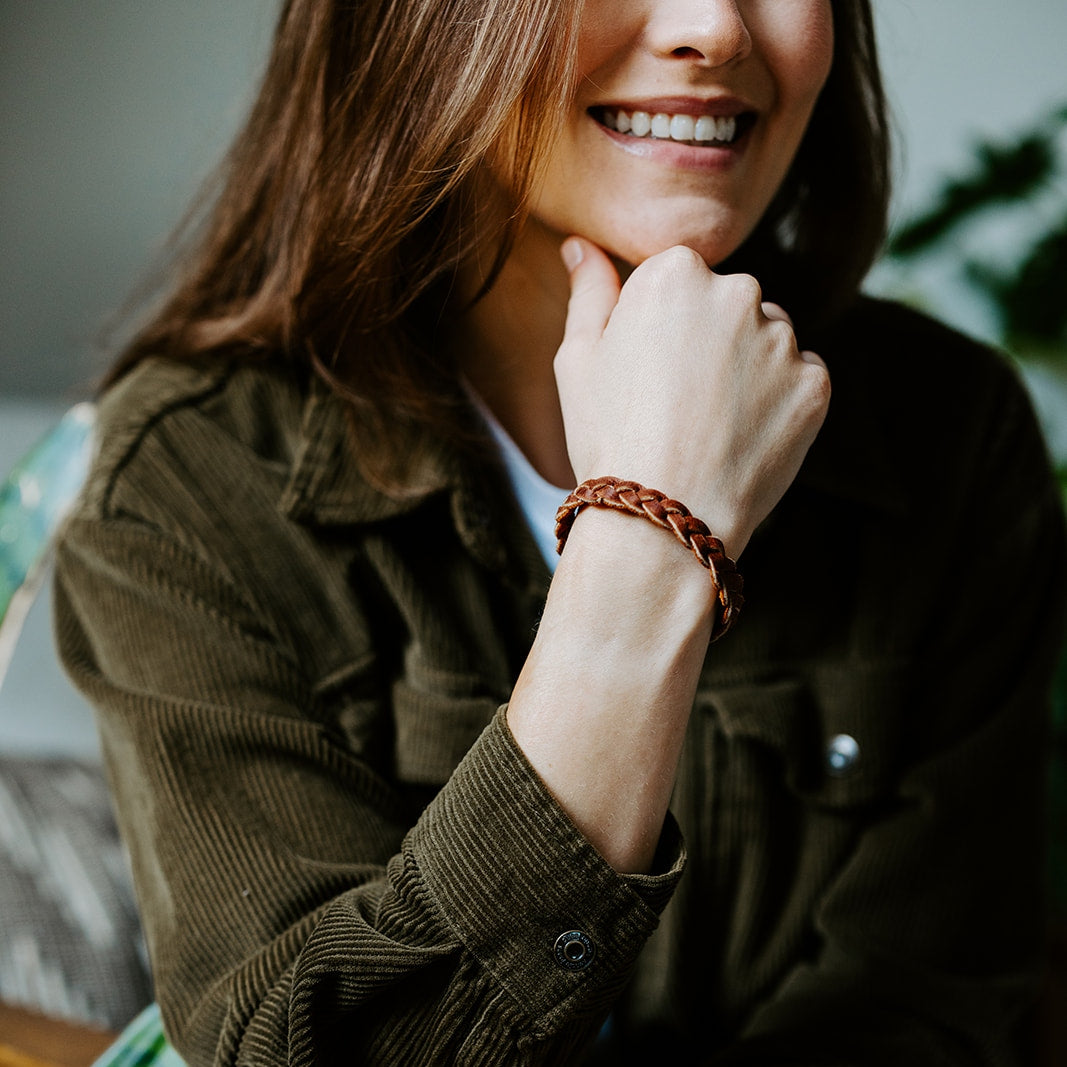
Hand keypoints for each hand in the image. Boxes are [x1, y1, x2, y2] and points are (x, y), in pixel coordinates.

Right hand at [554, 237, 829, 557]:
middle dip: (710, 342)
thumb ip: (589, 293)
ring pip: (767, 340)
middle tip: (678, 405)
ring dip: (747, 370)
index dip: (661, 329)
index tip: (648, 373)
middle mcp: (737, 290)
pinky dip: (777, 404)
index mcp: (674, 273)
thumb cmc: (608, 438)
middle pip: (728, 304)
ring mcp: (782, 338)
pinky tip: (741, 439)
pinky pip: (799, 379)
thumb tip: (582, 246)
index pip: (678, 279)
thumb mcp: (577, 360)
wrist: (663, 518)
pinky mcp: (814, 383)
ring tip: (711, 426)